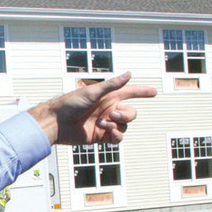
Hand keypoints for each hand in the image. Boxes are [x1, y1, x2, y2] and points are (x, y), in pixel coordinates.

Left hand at [27, 72, 155, 145]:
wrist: (56, 123)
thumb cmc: (70, 104)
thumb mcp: (92, 92)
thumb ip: (112, 85)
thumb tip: (129, 74)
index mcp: (108, 97)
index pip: (130, 92)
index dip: (142, 92)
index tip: (154, 92)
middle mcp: (108, 109)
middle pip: (131, 113)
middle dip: (125, 114)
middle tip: (111, 113)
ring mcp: (105, 123)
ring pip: (124, 126)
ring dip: (116, 124)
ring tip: (101, 123)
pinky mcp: (100, 137)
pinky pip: (117, 137)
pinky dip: (116, 135)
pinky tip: (108, 132)